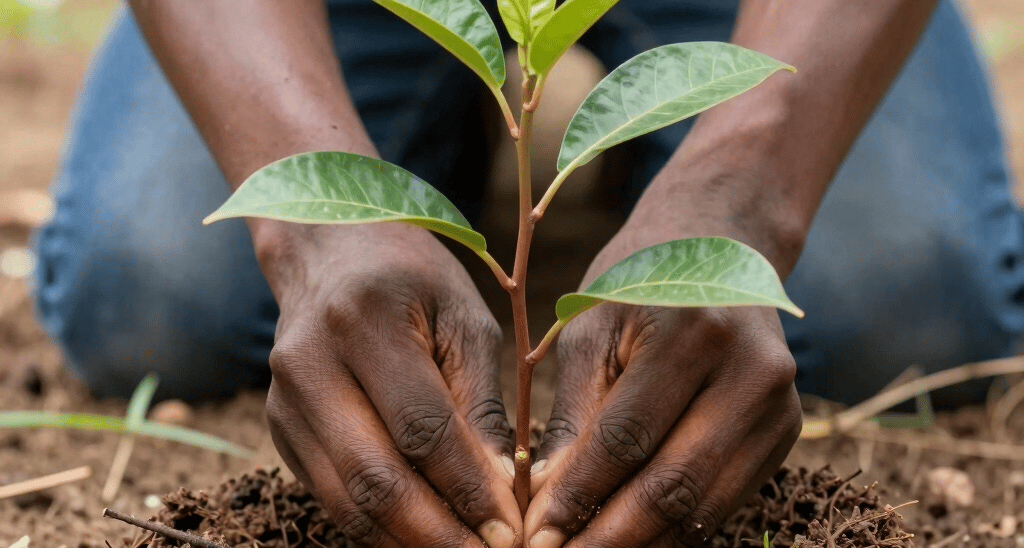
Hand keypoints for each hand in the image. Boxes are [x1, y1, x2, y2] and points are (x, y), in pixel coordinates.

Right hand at [261, 222, 521, 547]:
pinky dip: (377, 529)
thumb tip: (501, 492)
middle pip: (374, 478)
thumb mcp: (464, 321)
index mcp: (363, 321)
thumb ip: (481, 405)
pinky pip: (330, 497)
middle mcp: (309, 365)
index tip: (511, 531)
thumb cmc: (414, 281)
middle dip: (437, 535)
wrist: (330, 251)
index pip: (422, 429)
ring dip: (406, 544)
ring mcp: (283, 402)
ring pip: (345, 501)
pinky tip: (422, 539)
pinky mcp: (279, 429)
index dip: (469, 490)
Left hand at [523, 172, 802, 546]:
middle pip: (673, 486)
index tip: (535, 538)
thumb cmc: (636, 282)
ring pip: (704, 507)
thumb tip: (544, 504)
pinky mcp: (788, 431)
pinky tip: (632, 542)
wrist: (718, 244)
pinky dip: (676, 531)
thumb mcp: (590, 331)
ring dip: (643, 546)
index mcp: (693, 332)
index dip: (576, 498)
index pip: (625, 441)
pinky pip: (725, 499)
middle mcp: (751, 372)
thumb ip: (571, 419)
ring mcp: (781, 406)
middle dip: (609, 539)